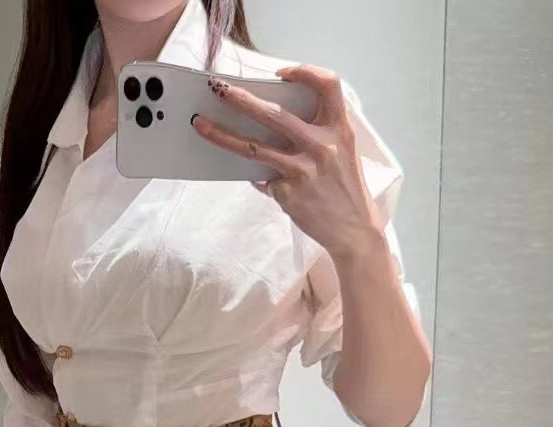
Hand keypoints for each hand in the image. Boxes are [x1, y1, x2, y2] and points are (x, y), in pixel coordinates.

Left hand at [192, 67, 386, 259]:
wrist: (353, 228)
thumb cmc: (344, 185)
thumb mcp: (341, 150)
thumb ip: (316, 131)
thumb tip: (269, 119)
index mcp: (340, 128)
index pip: (328, 85)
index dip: (305, 72)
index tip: (281, 72)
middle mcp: (322, 146)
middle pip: (274, 114)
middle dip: (242, 99)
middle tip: (218, 88)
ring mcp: (302, 170)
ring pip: (252, 147)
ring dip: (221, 134)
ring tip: (200, 124)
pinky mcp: (287, 192)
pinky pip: (261, 177)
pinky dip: (258, 176)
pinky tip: (258, 178)